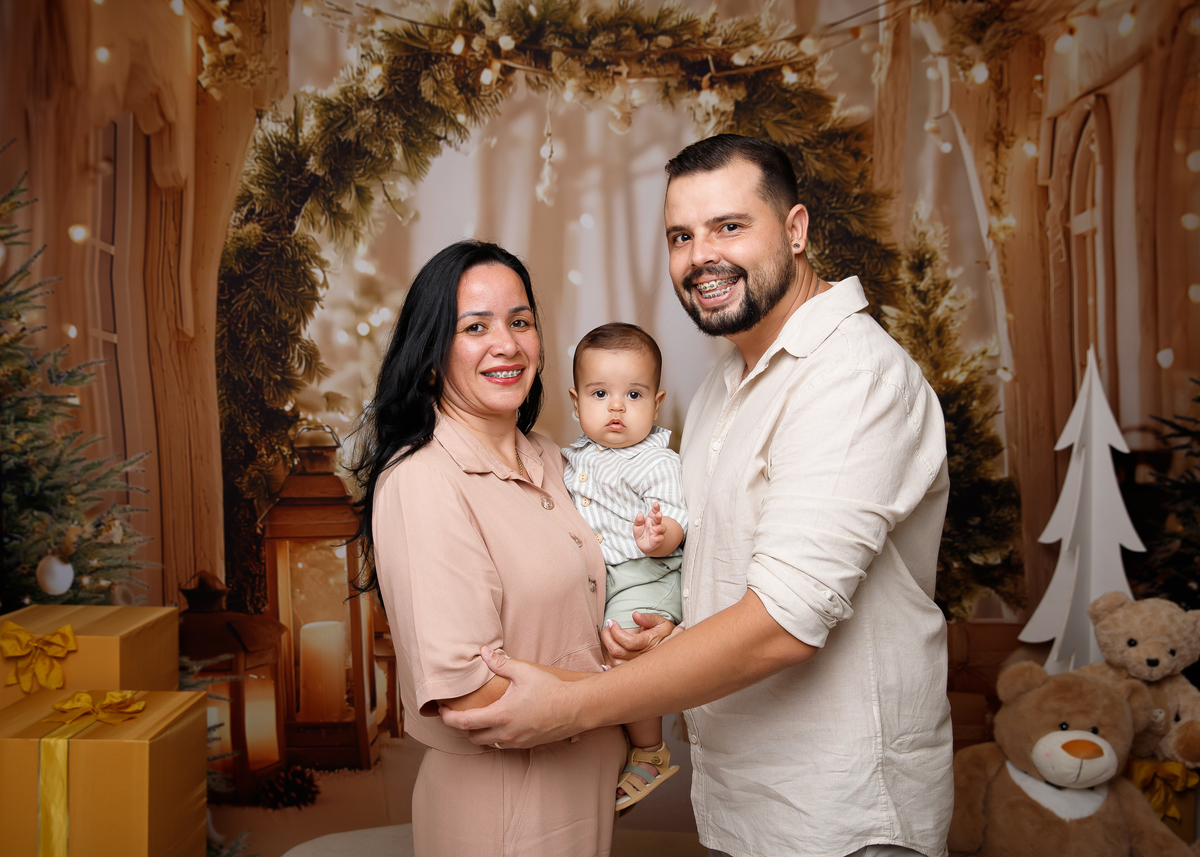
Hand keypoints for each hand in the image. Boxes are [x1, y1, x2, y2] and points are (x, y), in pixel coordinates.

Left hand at [438, 647, 577, 747]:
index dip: (448, 717)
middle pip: (472, 737)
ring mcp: (516, 741)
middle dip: (463, 726)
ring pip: (487, 743)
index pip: (464, 722)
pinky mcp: (526, 745)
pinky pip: (503, 744)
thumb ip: (501, 664)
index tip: (441, 710)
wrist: (575, 708)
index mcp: (500, 715)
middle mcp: (505, 733)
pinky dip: (495, 735)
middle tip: (460, 712)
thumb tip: (483, 653)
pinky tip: (500, 722)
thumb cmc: (550, 689)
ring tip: (479, 717)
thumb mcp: (524, 672)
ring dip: (479, 732)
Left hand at [601, 611, 675, 664]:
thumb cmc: (664, 632)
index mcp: (648, 643)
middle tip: (607, 626)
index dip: (616, 631)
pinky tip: (606, 654)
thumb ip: (648, 618)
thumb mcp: (660, 621)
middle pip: (617, 651)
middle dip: (607, 637)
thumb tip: (635, 615)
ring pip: (615, 661)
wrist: (671, 648)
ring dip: (607, 647)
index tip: (612, 622)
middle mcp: (641, 656)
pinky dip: (609, 663)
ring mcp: (637, 663)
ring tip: (607, 635)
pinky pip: (618, 669)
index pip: (628, 641)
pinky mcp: (633, 668)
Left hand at [634, 501, 665, 553]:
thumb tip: (640, 514)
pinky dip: (658, 538)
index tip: (656, 504)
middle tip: (659, 514)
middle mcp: (655, 525)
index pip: (654, 512)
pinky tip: (654, 538)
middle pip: (658, 519)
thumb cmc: (640, 533)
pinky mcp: (658, 541)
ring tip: (655, 528)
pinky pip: (660, 539)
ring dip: (659, 528)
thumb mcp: (636, 526)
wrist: (642, 544)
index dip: (655, 508)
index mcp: (650, 519)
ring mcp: (657, 533)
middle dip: (659, 517)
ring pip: (662, 528)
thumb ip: (638, 521)